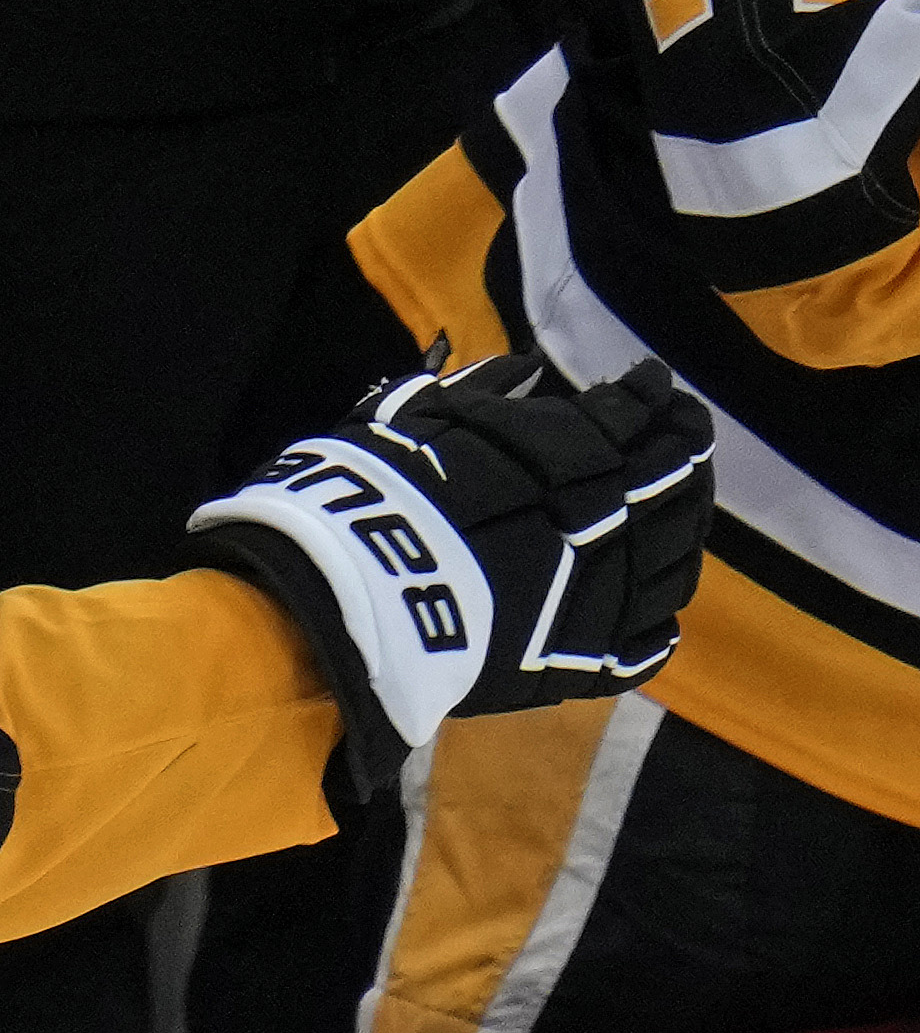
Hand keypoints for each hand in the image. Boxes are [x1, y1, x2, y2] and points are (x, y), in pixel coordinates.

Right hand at [189, 352, 711, 779]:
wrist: (349, 594)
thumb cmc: (373, 494)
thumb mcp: (418, 417)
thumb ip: (481, 397)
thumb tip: (520, 373)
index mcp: (576, 452)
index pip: (641, 411)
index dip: (652, 395)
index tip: (649, 384)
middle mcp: (612, 519)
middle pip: (677, 480)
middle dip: (682, 453)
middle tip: (678, 440)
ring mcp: (605, 594)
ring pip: (676, 561)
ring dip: (681, 534)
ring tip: (670, 523)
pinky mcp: (583, 658)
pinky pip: (646, 646)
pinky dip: (655, 629)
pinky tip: (652, 618)